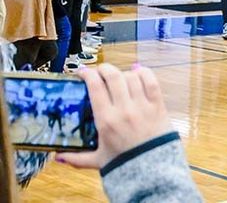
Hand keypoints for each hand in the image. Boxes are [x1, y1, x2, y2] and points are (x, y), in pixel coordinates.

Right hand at [56, 64, 172, 169]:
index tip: (82, 72)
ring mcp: (142, 106)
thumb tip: (57, 157)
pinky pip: (151, 81)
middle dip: (104, 69)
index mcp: (106, 120)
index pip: (95, 87)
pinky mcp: (158, 105)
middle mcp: (124, 109)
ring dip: (123, 73)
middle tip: (99, 71)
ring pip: (131, 77)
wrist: (152, 169)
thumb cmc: (124, 163)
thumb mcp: (97, 160)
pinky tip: (138, 72)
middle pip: (113, 76)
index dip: (88, 74)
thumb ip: (76, 158)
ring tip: (118, 77)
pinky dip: (144, 73)